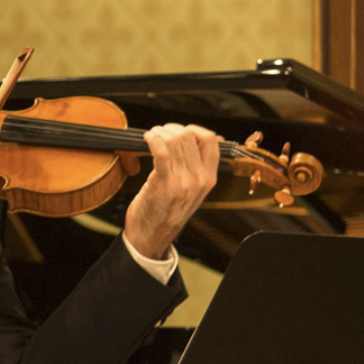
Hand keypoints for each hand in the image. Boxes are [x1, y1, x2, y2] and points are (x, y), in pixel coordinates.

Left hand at [124, 123, 221, 258]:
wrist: (152, 235)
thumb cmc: (168, 210)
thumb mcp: (194, 189)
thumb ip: (201, 167)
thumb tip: (215, 139)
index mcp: (209, 179)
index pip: (210, 140)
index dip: (193, 129)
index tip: (179, 131)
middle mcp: (198, 179)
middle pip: (188, 137)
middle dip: (170, 129)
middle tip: (159, 132)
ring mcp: (181, 182)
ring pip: (174, 141)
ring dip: (159, 132)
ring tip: (151, 135)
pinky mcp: (162, 183)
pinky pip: (160, 152)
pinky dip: (153, 139)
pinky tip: (147, 138)